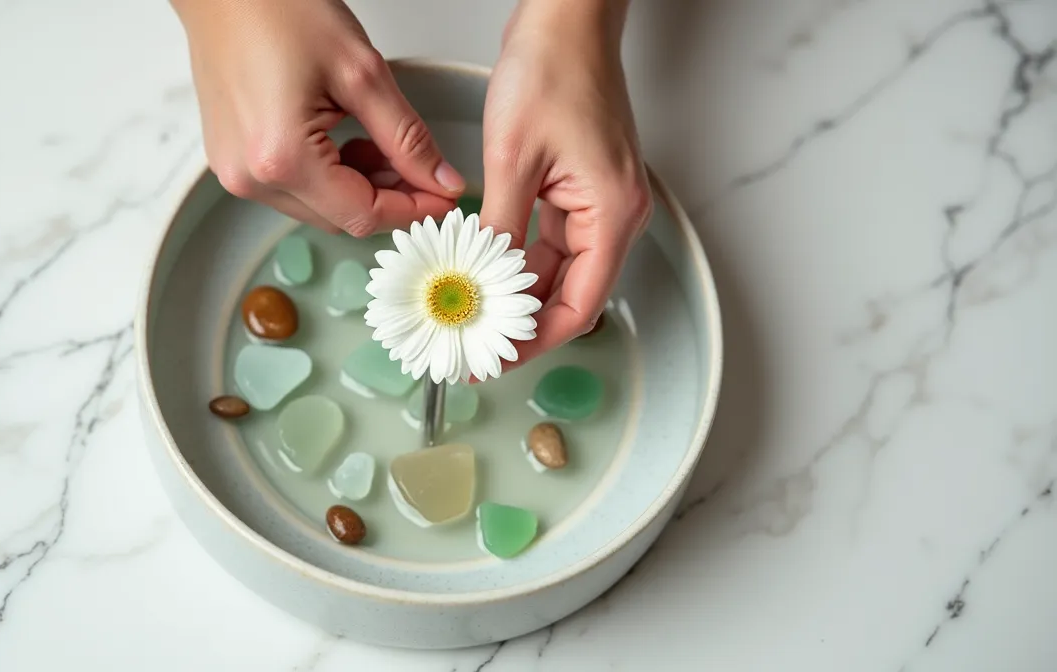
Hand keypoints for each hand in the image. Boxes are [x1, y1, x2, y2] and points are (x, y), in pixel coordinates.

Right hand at [171, 0, 465, 235]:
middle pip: (341, 218)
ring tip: (387, 148)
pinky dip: (330, 177)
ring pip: (319, 207)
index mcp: (282, 159)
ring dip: (360, 188)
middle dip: (390, 200)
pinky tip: (349, 145)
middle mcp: (251, 177)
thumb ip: (406, 135)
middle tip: (425, 171)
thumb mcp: (360, 71)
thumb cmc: (277, 10)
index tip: (445, 197)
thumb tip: (440, 180)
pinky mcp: (232, 162)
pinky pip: (293, 189)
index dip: (413, 210)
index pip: (364, 214)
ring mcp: (236, 173)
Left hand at [480, 0, 651, 367]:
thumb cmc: (554, 70)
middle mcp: (614, 215)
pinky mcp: (580, 188)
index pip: (578, 306)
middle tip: (473, 342)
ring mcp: (598, 202)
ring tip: (470, 313)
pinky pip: (550, 240)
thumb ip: (499, 229)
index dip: (536, 341)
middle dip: (521, 322)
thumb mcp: (513, 158)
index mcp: (612, 214)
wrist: (566, 20)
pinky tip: (482, 270)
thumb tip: (479, 283)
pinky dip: (518, 259)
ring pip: (557, 269)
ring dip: (516, 292)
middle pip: (570, 294)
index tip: (495, 357)